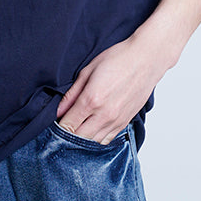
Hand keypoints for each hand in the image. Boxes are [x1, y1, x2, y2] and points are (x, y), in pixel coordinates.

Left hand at [56, 27, 171, 143]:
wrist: (145, 59)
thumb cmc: (118, 59)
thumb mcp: (88, 70)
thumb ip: (72, 93)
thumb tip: (58, 109)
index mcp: (91, 99)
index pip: (68, 125)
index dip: (58, 126)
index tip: (54, 122)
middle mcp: (104, 114)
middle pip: (78, 138)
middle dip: (67, 134)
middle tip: (63, 126)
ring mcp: (116, 120)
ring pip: (93, 142)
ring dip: (82, 138)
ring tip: (77, 128)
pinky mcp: (125, 122)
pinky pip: (107, 139)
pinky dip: (97, 138)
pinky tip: (92, 129)